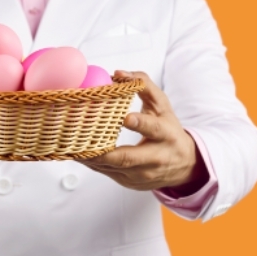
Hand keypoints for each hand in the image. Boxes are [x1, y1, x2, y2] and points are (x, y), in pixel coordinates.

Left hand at [76, 71, 208, 194]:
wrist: (183, 165)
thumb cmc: (169, 130)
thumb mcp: (162, 106)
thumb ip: (143, 85)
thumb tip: (118, 73)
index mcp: (166, 134)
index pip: (154, 129)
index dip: (140, 124)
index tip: (126, 118)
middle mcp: (156, 157)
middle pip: (129, 158)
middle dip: (106, 153)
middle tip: (84, 143)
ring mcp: (142, 174)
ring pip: (114, 168)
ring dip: (92, 158)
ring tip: (73, 147)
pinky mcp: (130, 182)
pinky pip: (108, 173)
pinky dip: (92, 164)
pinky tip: (78, 154)